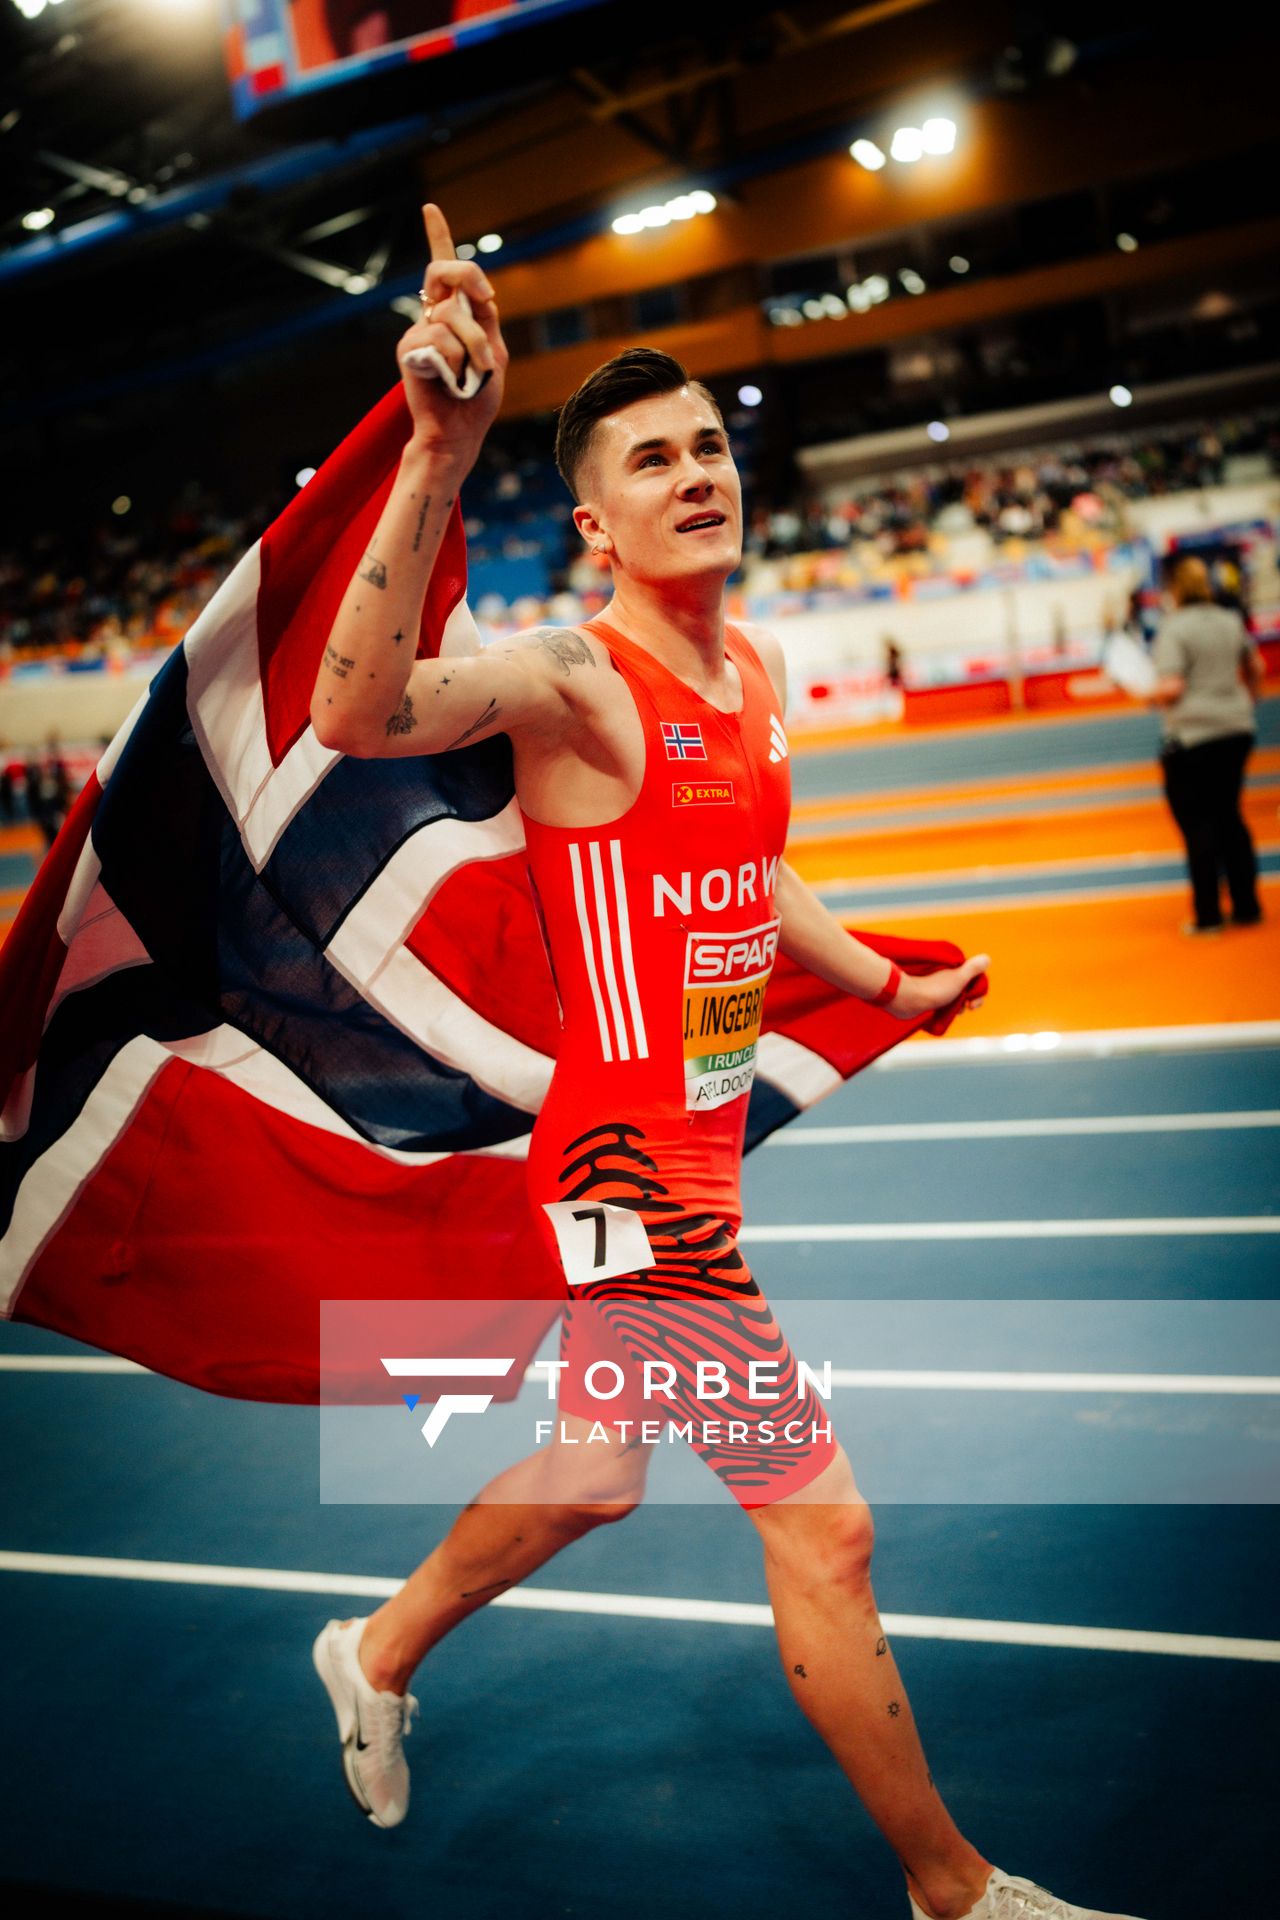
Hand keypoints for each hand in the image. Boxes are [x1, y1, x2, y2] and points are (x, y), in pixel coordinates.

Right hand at [396, 203, 507, 455]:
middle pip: (444, 272)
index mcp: (454, 314)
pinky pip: (441, 340)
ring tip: (473, 374)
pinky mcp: (409, 349)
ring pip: (452, 314)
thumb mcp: (494, 352)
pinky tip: (450, 381)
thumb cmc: (477, 397)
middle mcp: (432, 316)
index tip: (430, 209)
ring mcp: (418, 331)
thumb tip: (478, 292)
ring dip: (474, 346)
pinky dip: (457, 362)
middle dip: (468, 277)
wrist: (459, 431)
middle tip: (486, 300)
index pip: (445, 270)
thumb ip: (486, 320)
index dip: (438, 237)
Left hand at [886, 952, 989, 1020]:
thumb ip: (973, 969)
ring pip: (953, 998)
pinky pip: (941, 1004)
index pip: (973, 978)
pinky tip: (942, 1016)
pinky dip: (945, 1010)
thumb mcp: (958, 978)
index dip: (977, 992)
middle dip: (967, 1001)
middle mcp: (944, 976)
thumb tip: (987, 958)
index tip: (973, 1004)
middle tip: (962, 1008)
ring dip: (956, 1007)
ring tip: (951, 1012)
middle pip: (964, 989)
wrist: (905, 999)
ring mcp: (934, 987)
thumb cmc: (932, 989)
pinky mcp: (926, 998)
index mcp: (952, 968)